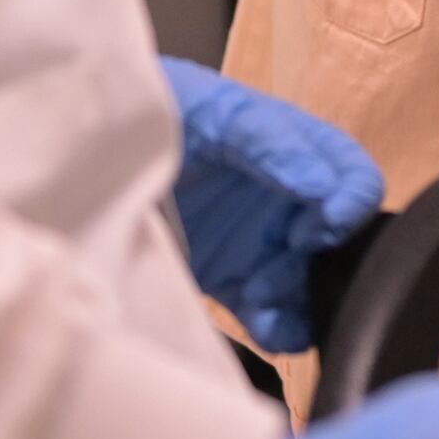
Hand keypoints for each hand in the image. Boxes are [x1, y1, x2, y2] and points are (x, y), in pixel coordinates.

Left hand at [166, 58, 382, 356]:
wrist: (87, 153)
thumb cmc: (156, 110)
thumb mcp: (213, 111)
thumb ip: (268, 140)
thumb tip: (321, 184)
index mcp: (293, 147)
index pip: (350, 175)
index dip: (351, 202)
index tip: (323, 224)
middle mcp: (286, 198)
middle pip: (339, 237)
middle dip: (325, 259)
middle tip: (285, 261)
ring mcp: (260, 242)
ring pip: (311, 281)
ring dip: (304, 299)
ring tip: (263, 300)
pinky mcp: (231, 280)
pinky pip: (271, 312)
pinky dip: (280, 328)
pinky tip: (267, 328)